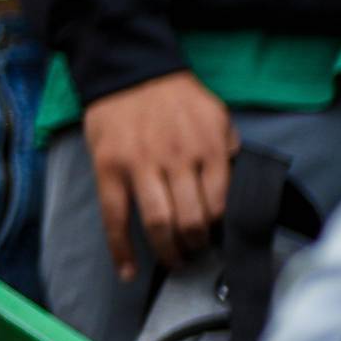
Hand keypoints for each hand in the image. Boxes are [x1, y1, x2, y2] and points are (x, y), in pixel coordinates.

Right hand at [86, 69, 243, 279]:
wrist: (129, 69)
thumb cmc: (175, 97)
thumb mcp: (216, 116)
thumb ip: (226, 150)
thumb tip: (231, 184)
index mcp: (207, 148)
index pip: (219, 204)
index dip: (217, 227)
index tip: (213, 235)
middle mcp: (176, 159)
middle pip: (190, 219)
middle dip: (194, 245)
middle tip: (194, 254)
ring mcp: (139, 165)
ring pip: (157, 222)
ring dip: (166, 251)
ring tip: (172, 261)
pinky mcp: (109, 168)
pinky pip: (114, 217)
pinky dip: (120, 249)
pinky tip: (127, 271)